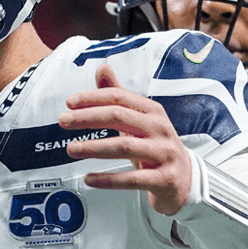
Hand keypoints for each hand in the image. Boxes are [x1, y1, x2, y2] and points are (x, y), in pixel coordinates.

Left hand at [61, 64, 196, 215]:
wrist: (185, 178)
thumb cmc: (155, 145)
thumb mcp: (140, 119)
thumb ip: (119, 96)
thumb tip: (102, 68)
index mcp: (153, 111)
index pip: (119, 98)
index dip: (93, 98)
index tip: (69, 103)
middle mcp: (160, 129)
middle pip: (119, 117)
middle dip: (88, 118)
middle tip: (62, 121)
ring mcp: (164, 153)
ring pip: (124, 147)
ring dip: (94, 148)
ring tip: (70, 149)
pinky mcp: (164, 179)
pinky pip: (132, 179)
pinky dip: (108, 180)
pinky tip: (88, 179)